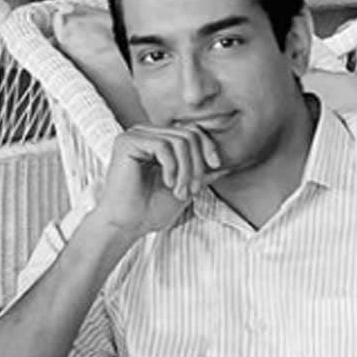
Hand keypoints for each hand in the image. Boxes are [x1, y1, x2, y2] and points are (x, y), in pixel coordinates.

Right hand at [91, 123, 226, 237]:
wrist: (126, 225)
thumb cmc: (150, 209)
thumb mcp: (185, 187)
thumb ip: (203, 174)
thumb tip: (229, 164)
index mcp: (156, 140)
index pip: (191, 131)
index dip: (208, 147)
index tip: (215, 168)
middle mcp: (144, 133)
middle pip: (188, 134)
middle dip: (197, 164)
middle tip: (192, 189)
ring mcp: (134, 135)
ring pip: (179, 140)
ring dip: (186, 169)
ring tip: (180, 191)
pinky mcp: (127, 142)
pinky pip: (163, 145)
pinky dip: (172, 167)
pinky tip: (167, 183)